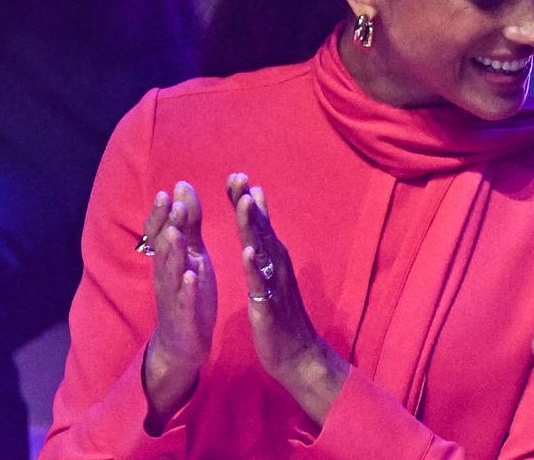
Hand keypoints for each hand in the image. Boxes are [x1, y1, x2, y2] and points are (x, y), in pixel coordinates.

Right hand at [142, 182, 216, 427]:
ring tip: (176, 233)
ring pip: (170, 272)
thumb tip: (180, 187)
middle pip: (163, 247)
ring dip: (173, 252)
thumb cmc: (188, 291)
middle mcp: (167, 275)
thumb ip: (188, 223)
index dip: (162, 213)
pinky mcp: (185, 316)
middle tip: (171, 203)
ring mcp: (174, 296)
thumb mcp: (191, 254)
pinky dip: (187, 289)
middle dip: (167, 225)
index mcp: (170, 259)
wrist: (184, 342)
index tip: (167, 191)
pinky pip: (185, 301)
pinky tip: (191, 277)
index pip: (161, 232)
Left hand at [227, 173, 348, 425]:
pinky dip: (255, 268)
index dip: (247, 200)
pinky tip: (248, 252)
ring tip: (245, 203)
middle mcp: (278, 267)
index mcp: (274, 260)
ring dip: (254, 227)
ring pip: (263, 251)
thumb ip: (266, 246)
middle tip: (238, 177)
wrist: (299, 356)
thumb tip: (259, 220)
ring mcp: (275, 286)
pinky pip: (262, 285)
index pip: (259, 224)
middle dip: (249, 204)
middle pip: (262, 230)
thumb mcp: (272, 277)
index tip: (235, 175)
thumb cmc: (282, 315)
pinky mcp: (270, 307)